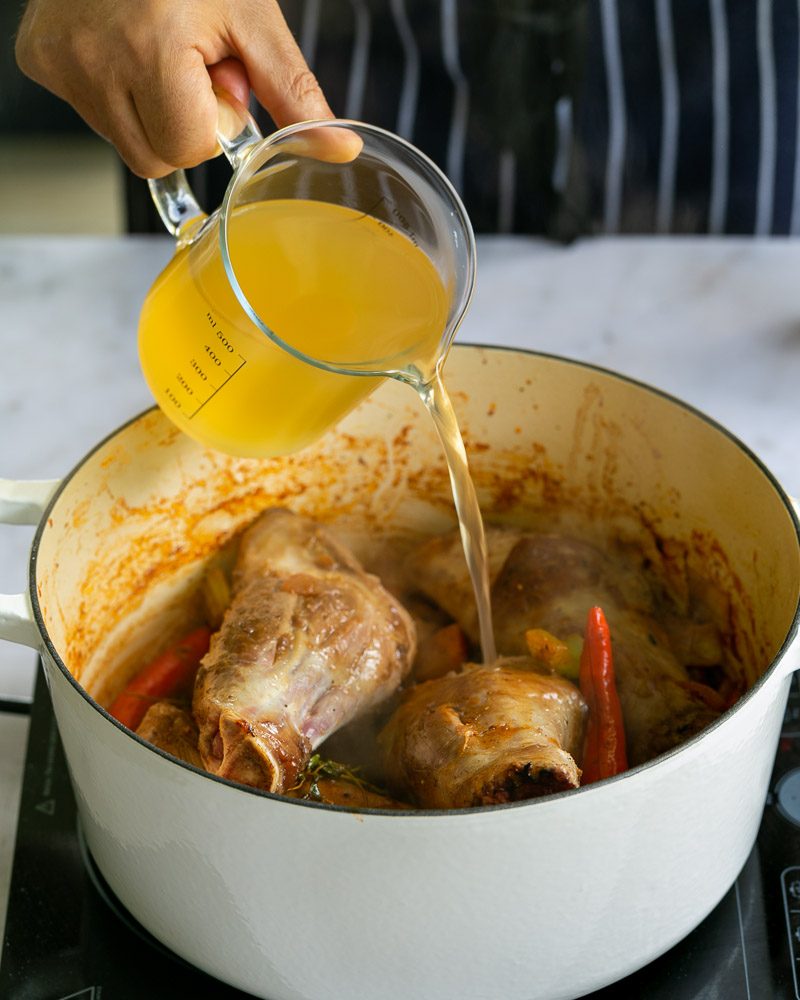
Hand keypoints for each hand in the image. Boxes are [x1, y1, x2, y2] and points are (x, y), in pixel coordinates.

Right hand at [15, 0, 332, 177]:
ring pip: (124, 145)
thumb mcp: (253, 20)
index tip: (214, 78)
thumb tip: (341, 149)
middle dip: (181, 125)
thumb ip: (294, 92)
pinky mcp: (38, 60)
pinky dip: (116, 96)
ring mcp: (59, 62)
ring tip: (157, 57)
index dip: (212, 122)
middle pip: (154, 159)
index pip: (188, 149)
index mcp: (151, 48)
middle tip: (187, 65)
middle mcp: (93, 59)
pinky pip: (91, 116)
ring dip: (150, 114)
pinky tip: (124, 53)